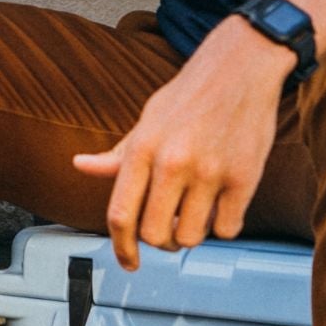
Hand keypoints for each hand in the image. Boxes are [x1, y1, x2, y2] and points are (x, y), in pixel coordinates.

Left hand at [72, 18, 292, 269]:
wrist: (243, 64)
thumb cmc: (193, 92)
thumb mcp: (148, 117)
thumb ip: (119, 153)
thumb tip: (82, 166)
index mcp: (143, 148)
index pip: (120, 214)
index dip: (121, 247)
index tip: (128, 262)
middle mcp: (173, 162)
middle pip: (155, 234)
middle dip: (160, 243)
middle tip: (169, 231)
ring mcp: (210, 171)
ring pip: (191, 237)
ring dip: (192, 234)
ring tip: (196, 212)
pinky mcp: (244, 177)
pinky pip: (228, 228)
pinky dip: (224, 226)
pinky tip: (222, 206)